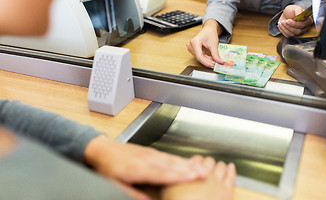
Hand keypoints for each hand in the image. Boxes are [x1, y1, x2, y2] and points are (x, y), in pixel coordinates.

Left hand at [84, 135, 207, 184]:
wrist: (103, 149)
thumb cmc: (108, 168)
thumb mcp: (115, 184)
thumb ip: (132, 194)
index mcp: (137, 169)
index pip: (162, 173)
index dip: (178, 176)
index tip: (192, 177)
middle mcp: (147, 159)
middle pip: (171, 165)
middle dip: (190, 169)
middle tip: (205, 173)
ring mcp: (150, 154)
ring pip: (172, 159)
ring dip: (188, 164)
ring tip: (202, 168)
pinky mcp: (151, 151)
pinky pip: (169, 156)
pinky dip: (181, 160)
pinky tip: (188, 163)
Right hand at [161, 155, 235, 199]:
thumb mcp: (168, 190)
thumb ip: (171, 179)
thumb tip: (171, 174)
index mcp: (192, 172)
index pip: (196, 159)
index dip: (196, 162)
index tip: (196, 165)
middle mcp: (205, 173)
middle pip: (208, 161)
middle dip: (207, 163)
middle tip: (205, 167)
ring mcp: (217, 181)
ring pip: (220, 166)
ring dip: (219, 166)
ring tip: (218, 167)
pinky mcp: (226, 191)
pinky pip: (231, 176)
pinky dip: (231, 170)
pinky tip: (231, 168)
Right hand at [187, 19, 224, 67]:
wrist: (208, 29)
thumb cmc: (210, 33)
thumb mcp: (214, 44)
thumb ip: (216, 54)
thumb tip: (219, 62)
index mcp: (194, 42)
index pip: (199, 56)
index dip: (207, 62)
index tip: (213, 65)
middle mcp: (190, 45)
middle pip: (199, 58)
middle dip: (208, 62)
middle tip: (216, 64)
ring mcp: (191, 48)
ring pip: (200, 58)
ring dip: (208, 61)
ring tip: (215, 61)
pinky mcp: (193, 50)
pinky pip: (200, 57)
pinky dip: (206, 59)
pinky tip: (211, 59)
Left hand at [278, 5, 313, 37]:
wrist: (286, 14)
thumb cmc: (292, 10)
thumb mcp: (295, 8)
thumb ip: (298, 11)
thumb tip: (299, 15)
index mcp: (308, 21)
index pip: (302, 25)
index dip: (294, 24)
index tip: (288, 20)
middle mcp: (304, 28)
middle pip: (297, 31)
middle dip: (289, 26)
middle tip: (283, 21)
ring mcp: (298, 32)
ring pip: (292, 34)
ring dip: (285, 28)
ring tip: (281, 22)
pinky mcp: (292, 34)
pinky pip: (287, 35)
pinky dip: (283, 30)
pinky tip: (280, 25)